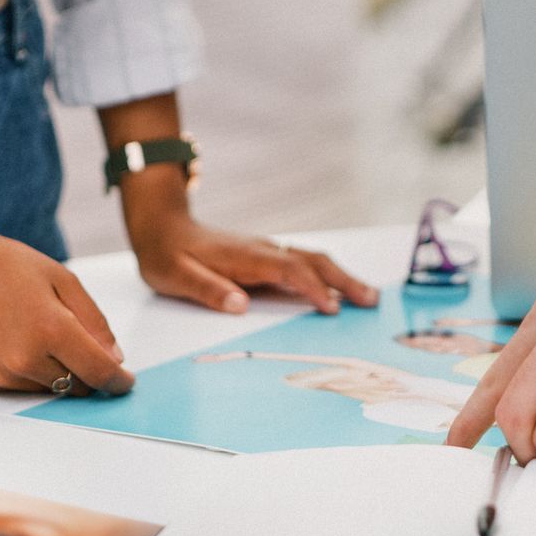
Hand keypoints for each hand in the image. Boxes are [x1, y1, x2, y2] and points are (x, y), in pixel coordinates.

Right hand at [0, 233, 133, 395]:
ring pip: (52, 389)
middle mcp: (26, 358)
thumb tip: (114, 358)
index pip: (99, 372)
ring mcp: (3, 373)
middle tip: (75, 343)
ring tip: (37, 334)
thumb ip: (95, 322)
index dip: (118, 380)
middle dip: (86, 372)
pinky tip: (16, 342)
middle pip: (78, 386)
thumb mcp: (64, 281)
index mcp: (52, 330)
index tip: (125, 381)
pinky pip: (23, 387)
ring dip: (57, 372)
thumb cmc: (9, 268)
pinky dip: (30, 372)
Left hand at [131, 214, 379, 315]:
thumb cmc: (166, 254)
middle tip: (372, 300)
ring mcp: (266, 252)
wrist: (162, 226)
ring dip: (341, 277)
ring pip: (312, 260)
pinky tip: (338, 290)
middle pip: (312, 261)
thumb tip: (239, 305)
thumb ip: (207, 290)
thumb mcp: (174, 275)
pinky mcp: (265, 258)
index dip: (312, 289)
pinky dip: (326, 276)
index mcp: (245, 256)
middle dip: (344, 280)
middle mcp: (262, 250)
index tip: (332, 309)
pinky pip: (303, 265)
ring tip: (368, 296)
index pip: (288, 270)